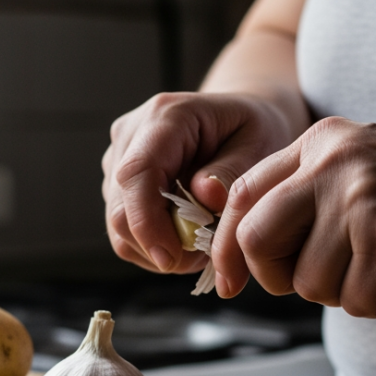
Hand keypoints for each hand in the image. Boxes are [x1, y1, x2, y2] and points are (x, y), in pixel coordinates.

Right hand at [102, 92, 296, 272]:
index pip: (137, 173)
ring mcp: (118, 161)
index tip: (171, 258)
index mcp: (165, 117)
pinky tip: (185, 235)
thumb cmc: (250, 131)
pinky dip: (153, 245)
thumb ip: (232, 172)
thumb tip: (206, 197)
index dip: (146, 222)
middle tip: (203, 255)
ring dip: (157, 248)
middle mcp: (130, 135)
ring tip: (200, 241)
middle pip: (121, 207)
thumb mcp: (259, 144)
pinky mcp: (117, 185)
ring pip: (118, 226)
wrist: (237, 122)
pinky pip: (124, 231)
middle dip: (157, 245)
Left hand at [211, 117, 375, 316]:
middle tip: (326, 280)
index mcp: (321, 142)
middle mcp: (331, 162)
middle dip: (280, 277)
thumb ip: (314, 195)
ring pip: (308, 281)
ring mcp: (359, 197)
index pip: (243, 195)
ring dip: (346, 292)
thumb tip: (254, 252)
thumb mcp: (368, 169)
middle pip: (257, 240)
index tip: (231, 281)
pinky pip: (356, 301)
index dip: (229, 246)